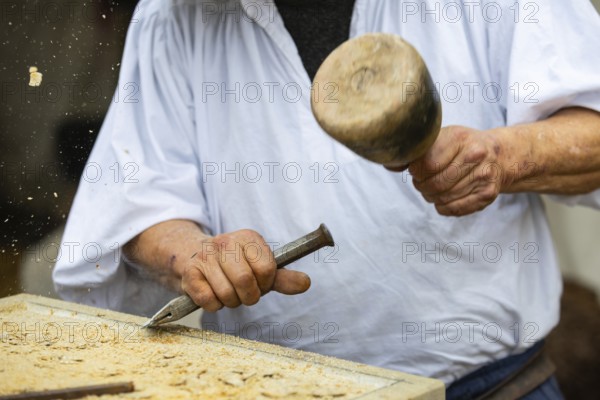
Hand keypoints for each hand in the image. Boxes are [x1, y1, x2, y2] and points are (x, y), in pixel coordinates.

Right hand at [181, 229, 310, 311]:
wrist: (193, 256)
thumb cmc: (234, 266)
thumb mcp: (260, 267)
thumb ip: (284, 277)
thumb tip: (306, 283)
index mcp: (248, 237)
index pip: (267, 269)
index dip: (265, 283)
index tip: (259, 282)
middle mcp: (226, 242)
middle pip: (246, 282)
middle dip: (249, 296)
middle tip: (244, 291)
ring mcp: (205, 256)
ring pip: (227, 294)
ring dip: (231, 302)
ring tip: (229, 292)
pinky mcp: (190, 273)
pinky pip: (209, 301)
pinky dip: (215, 305)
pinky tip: (213, 293)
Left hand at [403, 126, 512, 216]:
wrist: (499, 154)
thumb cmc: (462, 145)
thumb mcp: (441, 138)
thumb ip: (416, 151)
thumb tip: (390, 164)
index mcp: (459, 137)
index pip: (427, 164)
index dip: (415, 171)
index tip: (415, 169)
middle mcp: (475, 156)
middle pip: (434, 184)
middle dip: (422, 186)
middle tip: (422, 181)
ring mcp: (483, 177)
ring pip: (442, 198)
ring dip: (431, 196)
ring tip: (432, 188)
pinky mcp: (487, 195)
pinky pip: (453, 209)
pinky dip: (442, 206)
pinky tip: (443, 197)